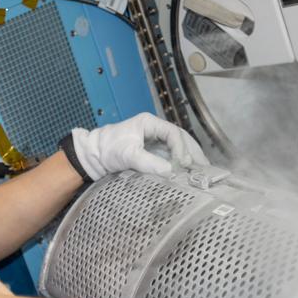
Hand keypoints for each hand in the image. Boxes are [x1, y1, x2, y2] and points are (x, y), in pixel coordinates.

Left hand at [69, 112, 207, 180]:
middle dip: (192, 152)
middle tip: (204, 168)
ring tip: (202, 172)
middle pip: (181, 139)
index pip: (173, 133)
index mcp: (149, 123)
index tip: (183, 163)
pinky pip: (171, 157)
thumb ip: (148, 162)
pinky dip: (181, 165)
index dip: (181, 148)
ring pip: (178, 147)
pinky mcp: (152, 153)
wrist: (93, 157)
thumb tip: (170, 171)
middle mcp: (155, 131)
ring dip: (190, 158)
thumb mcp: (127, 155)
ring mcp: (154, 142)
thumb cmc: (107, 149)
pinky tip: (188, 174)